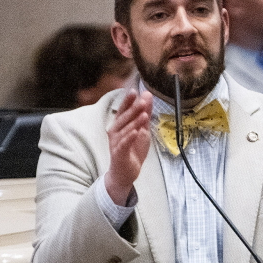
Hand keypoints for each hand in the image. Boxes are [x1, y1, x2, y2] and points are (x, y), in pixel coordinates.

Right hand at [104, 89, 152, 204]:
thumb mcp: (143, 130)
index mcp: (120, 125)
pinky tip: (135, 132)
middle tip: (142, 100)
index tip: (134, 90)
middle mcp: (115, 132)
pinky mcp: (118, 153)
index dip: (128, 101)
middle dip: (133, 109)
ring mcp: (116, 143)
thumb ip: (145, 113)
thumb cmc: (132, 149)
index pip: (123, 110)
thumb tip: (148, 95)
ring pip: (124, 130)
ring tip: (144, 115)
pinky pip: (123, 144)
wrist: (126, 172)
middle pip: (123, 118)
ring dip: (134, 122)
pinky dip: (129, 138)